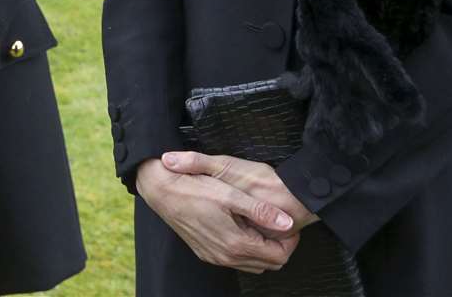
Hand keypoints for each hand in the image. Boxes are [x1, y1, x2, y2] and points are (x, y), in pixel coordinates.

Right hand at [135, 157, 298, 273]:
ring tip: (259, 224)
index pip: (279, 256)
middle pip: (268, 264)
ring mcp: (214, 257)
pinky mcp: (206, 253)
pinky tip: (240, 227)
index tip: (286, 223)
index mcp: (236, 243)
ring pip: (252, 264)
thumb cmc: (195, 188)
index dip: (289, 241)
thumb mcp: (231, 194)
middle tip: (275, 223)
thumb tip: (287, 223)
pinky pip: (235, 260)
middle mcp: (226, 256)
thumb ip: (261, 211)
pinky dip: (245, 249)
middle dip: (278, 246)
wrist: (162, 191)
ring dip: (262, 249)